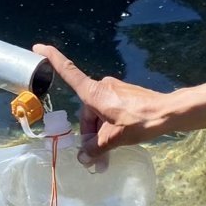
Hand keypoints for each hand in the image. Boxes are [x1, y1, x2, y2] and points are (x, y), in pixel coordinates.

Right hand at [32, 43, 175, 164]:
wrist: (167, 112)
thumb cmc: (139, 121)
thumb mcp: (114, 138)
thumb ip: (95, 148)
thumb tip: (83, 157)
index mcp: (94, 93)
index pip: (69, 72)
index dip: (53, 59)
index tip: (38, 48)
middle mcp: (102, 87)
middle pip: (86, 110)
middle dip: (89, 131)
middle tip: (97, 153)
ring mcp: (115, 90)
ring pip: (98, 113)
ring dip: (100, 131)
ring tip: (110, 150)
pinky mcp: (125, 95)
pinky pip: (110, 111)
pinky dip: (110, 125)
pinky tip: (119, 138)